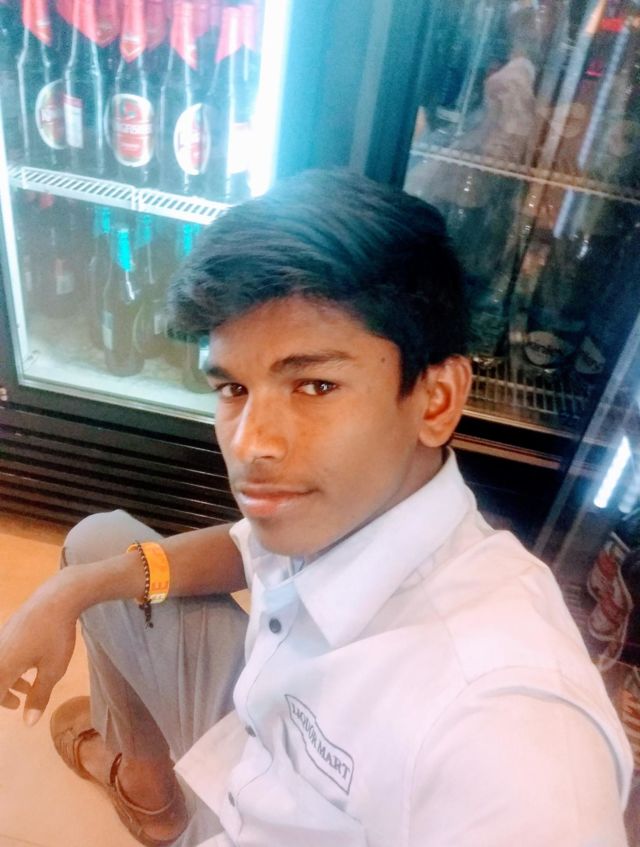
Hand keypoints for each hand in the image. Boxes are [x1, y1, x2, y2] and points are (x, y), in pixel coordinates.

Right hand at [0, 575, 77, 725]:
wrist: (56, 598)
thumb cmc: (55, 636)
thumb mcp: (52, 670)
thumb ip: (38, 697)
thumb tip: (28, 723)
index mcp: (2, 668)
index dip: (4, 703)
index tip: (16, 708)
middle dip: (2, 695)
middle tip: (16, 704)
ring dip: (6, 682)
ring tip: (25, 689)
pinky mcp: (5, 632)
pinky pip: (1, 656)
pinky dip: (9, 667)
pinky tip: (27, 667)